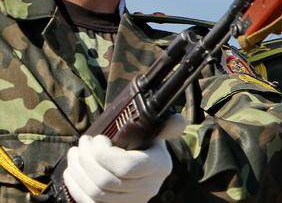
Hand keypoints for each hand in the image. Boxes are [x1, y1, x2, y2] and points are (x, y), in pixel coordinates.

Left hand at [63, 114, 185, 202]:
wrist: (144, 174)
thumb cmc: (148, 148)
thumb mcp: (158, 136)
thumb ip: (166, 126)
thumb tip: (177, 119)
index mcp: (159, 167)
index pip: (127, 166)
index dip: (104, 154)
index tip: (98, 138)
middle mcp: (147, 189)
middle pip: (106, 180)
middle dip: (86, 159)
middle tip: (82, 142)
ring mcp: (131, 202)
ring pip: (95, 193)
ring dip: (78, 171)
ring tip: (75, 153)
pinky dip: (76, 187)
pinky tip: (72, 171)